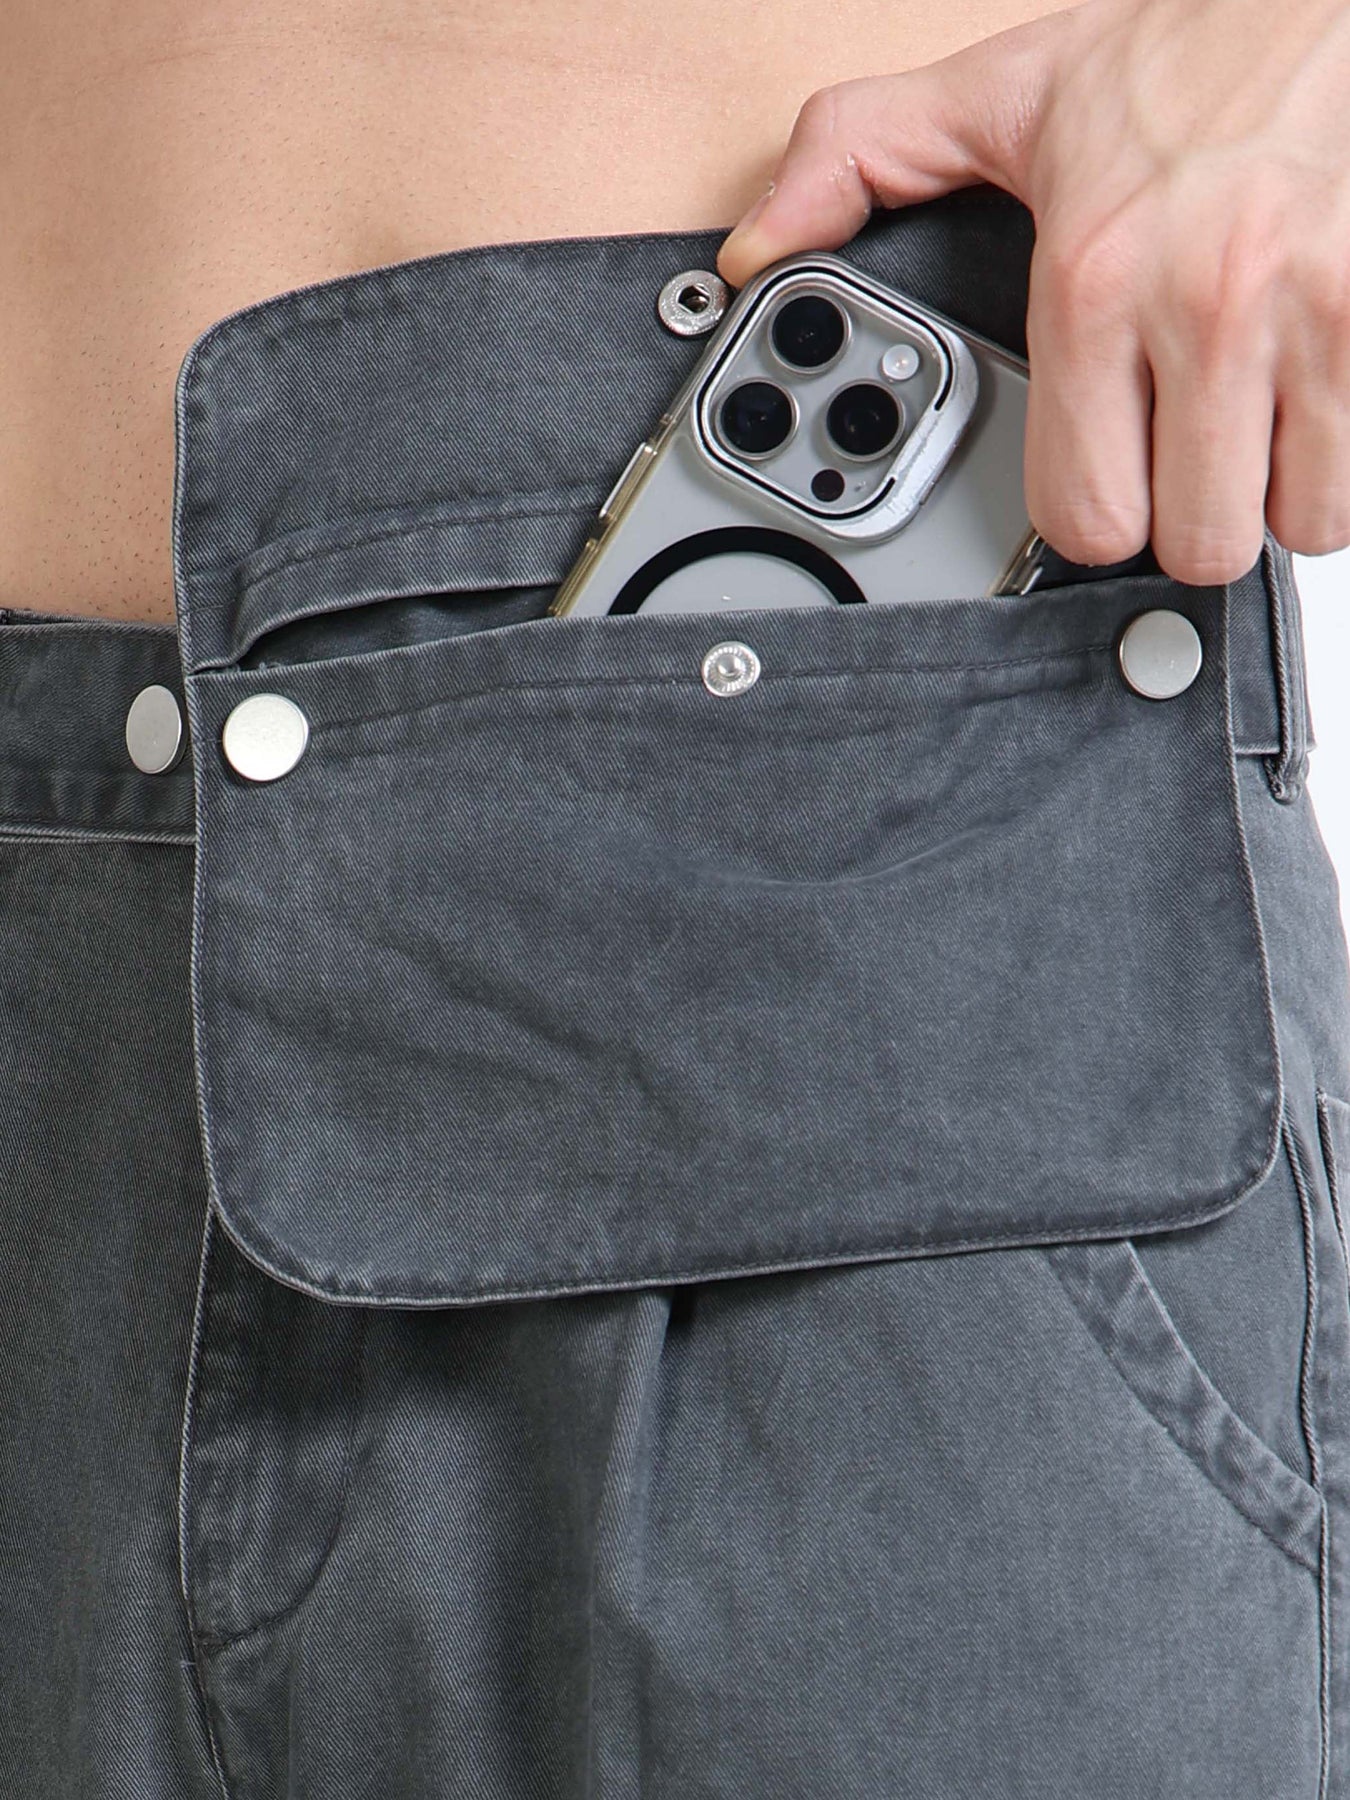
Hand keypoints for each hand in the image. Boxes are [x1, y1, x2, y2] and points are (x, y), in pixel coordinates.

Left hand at [716, 0, 1349, 583]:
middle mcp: (1205, 304)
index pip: (1083, 515)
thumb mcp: (1002, 96)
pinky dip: (1340, 459)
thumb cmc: (1184, 51)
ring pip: (1296, 522)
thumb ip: (859, 161)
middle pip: (1196, 542)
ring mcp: (1315, 312)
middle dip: (1187, 520)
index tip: (1106, 485)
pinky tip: (1313, 410)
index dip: (1091, 519)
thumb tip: (763, 244)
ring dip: (1273, 497)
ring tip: (1254, 432)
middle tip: (1184, 464)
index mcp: (1091, 280)